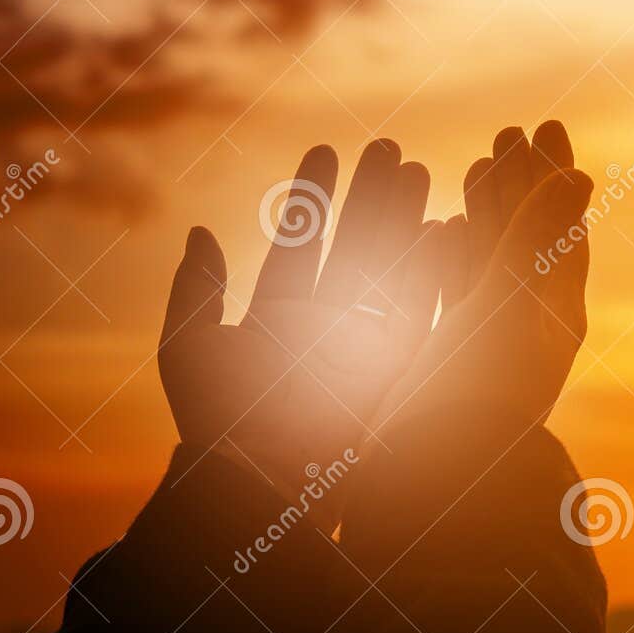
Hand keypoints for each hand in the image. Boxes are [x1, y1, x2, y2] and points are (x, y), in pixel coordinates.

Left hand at [158, 140, 440, 524]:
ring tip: (421, 172)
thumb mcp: (189, 350)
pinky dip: (433, 272)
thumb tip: (199, 230)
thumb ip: (195, 289)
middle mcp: (326, 326)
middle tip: (390, 147)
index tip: (328, 149)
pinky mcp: (397, 369)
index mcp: (277, 316)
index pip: (301, 242)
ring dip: (406, 220)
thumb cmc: (216, 425)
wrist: (263, 485)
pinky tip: (444, 230)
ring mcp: (365, 345)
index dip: (314, 195)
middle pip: (354, 245)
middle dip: (371, 195)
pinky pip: (420, 311)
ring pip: (390, 268)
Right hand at [372, 122, 592, 446]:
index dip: (553, 173)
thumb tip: (579, 176)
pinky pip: (458, 291)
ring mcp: (489, 338)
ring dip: (487, 210)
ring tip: (478, 165)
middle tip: (510, 131)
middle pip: (529, 235)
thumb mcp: (507, 304)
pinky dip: (451, 252)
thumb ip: (537, 238)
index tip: (545, 123)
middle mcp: (529, 322)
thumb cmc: (473, 390)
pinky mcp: (450, 355)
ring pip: (492, 259)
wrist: (432, 473)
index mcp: (555, 311)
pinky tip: (440, 227)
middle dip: (521, 181)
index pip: (562, 226)